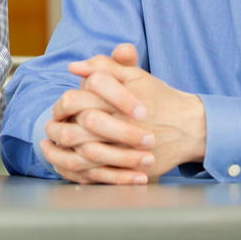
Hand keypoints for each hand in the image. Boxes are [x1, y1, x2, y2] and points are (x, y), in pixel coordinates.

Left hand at [45, 44, 206, 183]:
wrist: (189, 127)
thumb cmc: (158, 97)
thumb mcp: (136, 74)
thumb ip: (105, 65)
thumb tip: (75, 67)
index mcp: (119, 98)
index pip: (80, 97)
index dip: (64, 102)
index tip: (60, 106)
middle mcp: (122, 123)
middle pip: (79, 125)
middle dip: (58, 127)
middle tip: (50, 126)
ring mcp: (126, 149)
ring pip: (84, 153)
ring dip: (62, 150)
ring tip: (51, 145)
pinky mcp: (131, 168)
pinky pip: (97, 174)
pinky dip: (77, 170)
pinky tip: (67, 162)